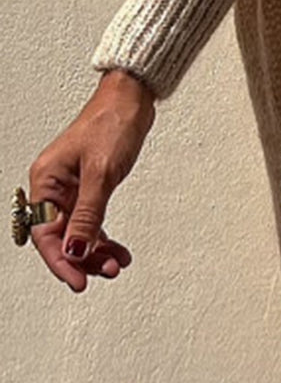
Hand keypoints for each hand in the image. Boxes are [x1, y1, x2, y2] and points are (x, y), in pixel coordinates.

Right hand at [26, 69, 154, 291]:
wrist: (131, 100)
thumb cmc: (111, 124)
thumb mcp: (101, 174)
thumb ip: (88, 215)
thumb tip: (76, 250)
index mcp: (46, 181)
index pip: (46, 234)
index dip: (62, 261)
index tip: (79, 282)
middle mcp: (54, 187)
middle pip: (61, 237)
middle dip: (83, 258)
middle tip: (106, 272)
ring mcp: (71, 188)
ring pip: (78, 233)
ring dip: (96, 252)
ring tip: (117, 264)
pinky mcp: (89, 187)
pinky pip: (91, 222)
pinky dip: (104, 238)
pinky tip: (118, 251)